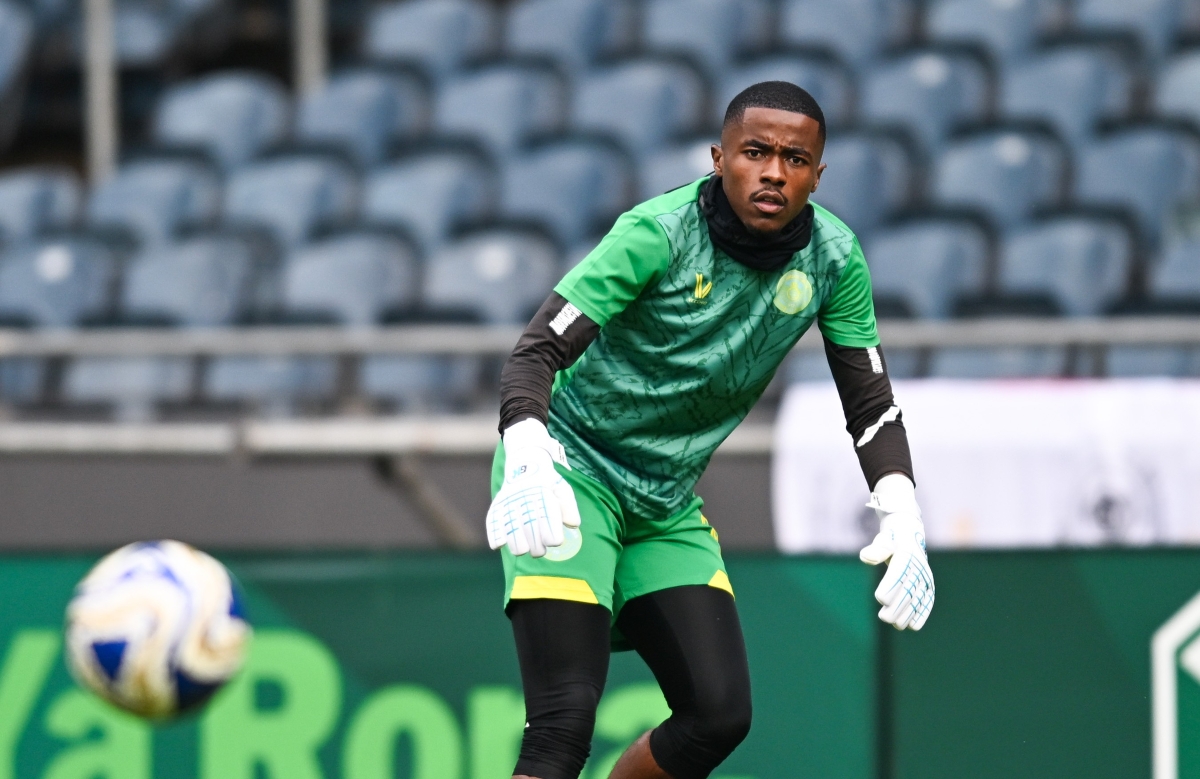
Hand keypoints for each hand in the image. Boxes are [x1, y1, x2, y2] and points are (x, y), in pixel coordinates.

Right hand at [486, 419, 580, 557]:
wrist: (524, 463)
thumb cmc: (547, 482)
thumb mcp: (562, 488)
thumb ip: (569, 507)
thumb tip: (573, 524)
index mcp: (542, 494)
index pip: (548, 523)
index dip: (552, 537)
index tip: (555, 541)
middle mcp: (524, 499)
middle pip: (531, 534)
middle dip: (538, 547)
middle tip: (541, 549)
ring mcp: (508, 503)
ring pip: (512, 535)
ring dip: (519, 546)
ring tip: (525, 548)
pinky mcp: (496, 506)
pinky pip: (492, 525)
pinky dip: (496, 537)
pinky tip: (500, 544)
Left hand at [859, 474, 934, 630]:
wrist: (909, 535)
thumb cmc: (891, 539)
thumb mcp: (884, 539)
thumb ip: (877, 549)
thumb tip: (865, 556)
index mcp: (907, 555)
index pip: (899, 573)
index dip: (890, 586)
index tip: (880, 598)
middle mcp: (919, 568)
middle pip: (908, 590)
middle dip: (897, 606)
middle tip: (883, 617)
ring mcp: (925, 578)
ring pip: (917, 599)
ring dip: (907, 614)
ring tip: (895, 624)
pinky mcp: (928, 586)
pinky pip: (927, 601)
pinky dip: (922, 614)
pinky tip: (913, 626)